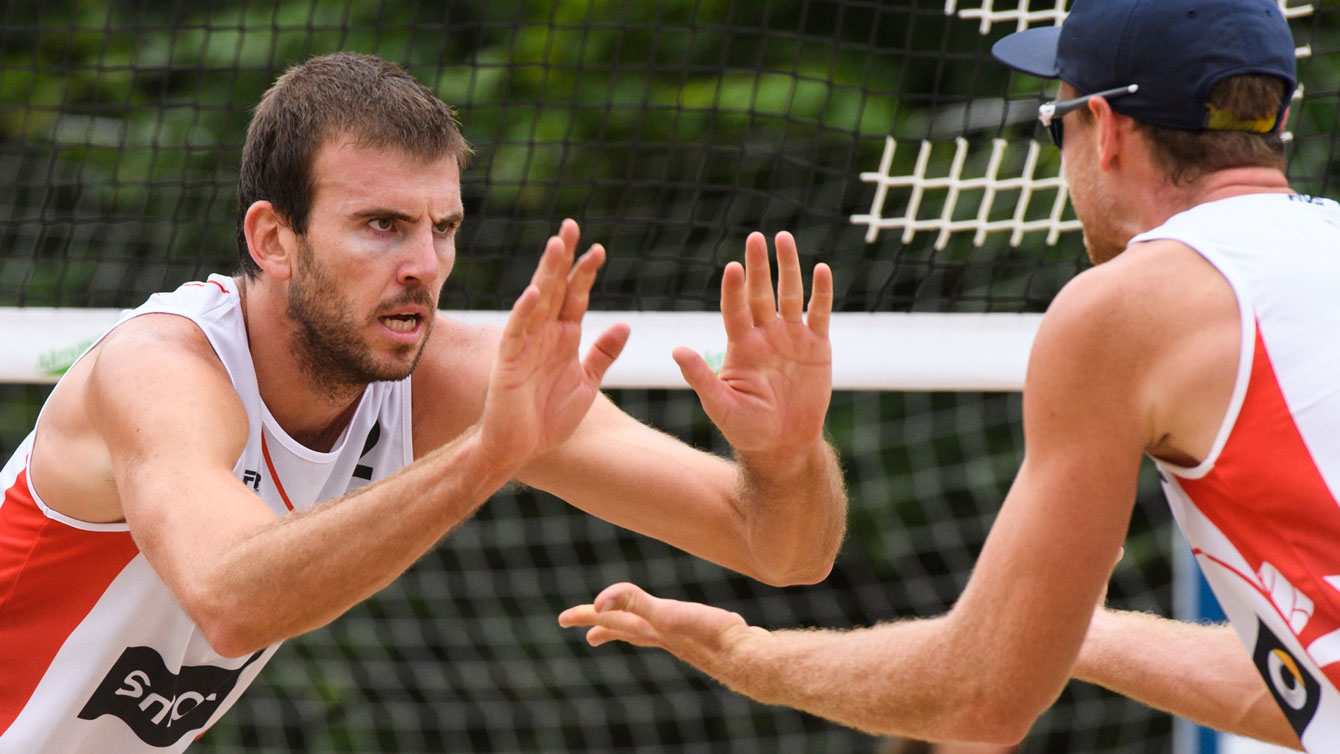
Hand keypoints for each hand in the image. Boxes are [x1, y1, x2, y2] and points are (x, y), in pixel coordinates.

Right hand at [478, 219, 629, 470]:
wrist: (520, 450)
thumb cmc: (548, 418)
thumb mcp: (587, 383)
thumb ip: (603, 354)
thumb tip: (624, 324)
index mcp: (563, 338)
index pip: (575, 296)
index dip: (585, 273)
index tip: (599, 249)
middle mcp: (543, 335)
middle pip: (555, 288)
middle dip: (563, 258)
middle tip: (571, 226)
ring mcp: (524, 346)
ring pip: (536, 302)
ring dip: (546, 274)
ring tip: (556, 246)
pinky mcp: (508, 363)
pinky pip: (517, 333)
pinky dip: (525, 313)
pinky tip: (534, 293)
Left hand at [558, 582, 768, 671]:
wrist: (746, 657)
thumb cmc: (709, 634)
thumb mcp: (666, 614)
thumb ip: (633, 603)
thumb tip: (599, 603)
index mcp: (650, 628)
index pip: (610, 619)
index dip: (587, 614)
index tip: (563, 618)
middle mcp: (660, 635)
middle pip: (623, 629)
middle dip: (601, 625)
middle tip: (580, 629)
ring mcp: (679, 638)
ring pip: (645, 632)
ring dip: (628, 629)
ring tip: (623, 630)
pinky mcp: (699, 637)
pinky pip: (669, 631)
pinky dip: (659, 628)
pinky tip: (671, 629)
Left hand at [675, 231, 832, 459]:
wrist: (783, 444)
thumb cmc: (746, 429)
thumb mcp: (720, 405)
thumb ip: (701, 377)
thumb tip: (676, 350)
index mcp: (741, 345)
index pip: (735, 308)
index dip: (734, 289)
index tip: (733, 267)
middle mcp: (765, 334)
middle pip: (760, 292)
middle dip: (759, 266)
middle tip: (756, 237)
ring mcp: (792, 337)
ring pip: (790, 294)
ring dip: (788, 267)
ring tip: (785, 238)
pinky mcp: (818, 346)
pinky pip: (819, 313)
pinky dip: (821, 292)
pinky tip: (821, 270)